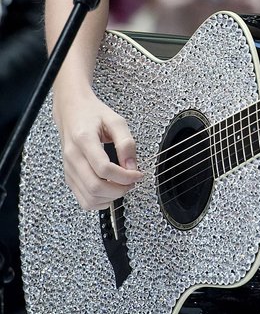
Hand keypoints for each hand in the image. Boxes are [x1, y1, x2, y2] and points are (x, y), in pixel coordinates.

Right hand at [54, 92, 142, 210]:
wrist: (71, 112)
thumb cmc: (92, 114)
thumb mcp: (115, 121)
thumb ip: (126, 143)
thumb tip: (132, 167)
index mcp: (83, 140)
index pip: (104, 168)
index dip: (125, 176)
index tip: (138, 174)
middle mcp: (72, 157)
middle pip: (95, 186)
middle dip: (119, 189)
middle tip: (132, 182)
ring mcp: (68, 169)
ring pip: (88, 197)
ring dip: (110, 198)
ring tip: (122, 186)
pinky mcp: (69, 177)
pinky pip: (83, 200)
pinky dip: (99, 202)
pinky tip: (110, 191)